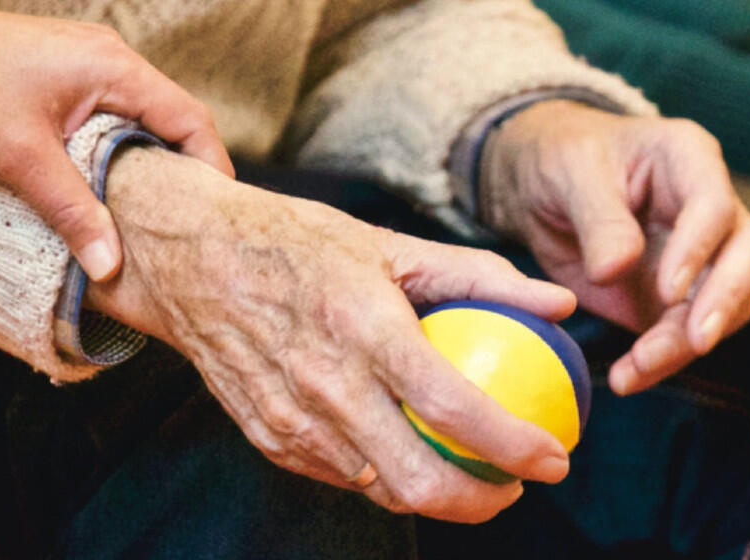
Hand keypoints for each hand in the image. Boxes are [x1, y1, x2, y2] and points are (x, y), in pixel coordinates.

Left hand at [0, 2, 233, 281]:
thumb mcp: (21, 158)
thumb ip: (72, 211)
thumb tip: (111, 266)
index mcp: (114, 68)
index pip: (190, 119)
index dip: (211, 170)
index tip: (215, 219)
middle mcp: (108, 60)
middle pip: (169, 121)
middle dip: (179, 176)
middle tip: (183, 231)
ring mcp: (83, 65)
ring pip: (134, 122)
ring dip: (140, 167)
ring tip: (143, 221)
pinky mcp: (59, 77)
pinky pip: (105, 118)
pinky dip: (110, 154)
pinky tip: (97, 192)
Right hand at [87, 148, 575, 522]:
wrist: (190, 259)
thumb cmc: (297, 242)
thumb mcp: (390, 243)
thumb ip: (480, 276)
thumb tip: (559, 304)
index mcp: (363, 327)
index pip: (453, 408)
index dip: (514, 446)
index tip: (554, 457)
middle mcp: (326, 384)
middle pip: (418, 480)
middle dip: (483, 502)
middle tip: (516, 485)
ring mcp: (292, 420)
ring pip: (381, 490)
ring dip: (436, 495)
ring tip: (471, 474)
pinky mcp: (269, 438)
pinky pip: (342, 476)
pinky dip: (384, 476)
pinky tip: (409, 454)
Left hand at [480, 101, 749, 395]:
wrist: (540, 187)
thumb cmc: (562, 159)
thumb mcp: (571, 173)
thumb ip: (598, 219)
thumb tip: (616, 269)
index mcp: (688, 159)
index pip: (715, 204)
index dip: (699, 248)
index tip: (667, 289)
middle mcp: (710, 209)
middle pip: (747, 257)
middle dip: (724, 302)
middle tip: (696, 341)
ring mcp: (701, 257)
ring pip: (724, 306)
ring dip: (686, 343)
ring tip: (637, 368)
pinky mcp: (677, 299)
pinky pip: (685, 335)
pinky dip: (662, 361)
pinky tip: (628, 377)